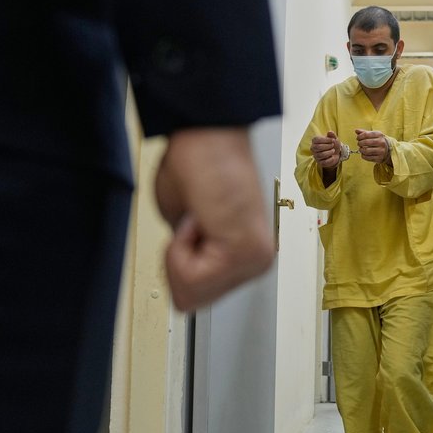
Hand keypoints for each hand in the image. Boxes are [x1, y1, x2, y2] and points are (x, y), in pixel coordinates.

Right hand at [155, 127, 274, 310]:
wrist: (208, 131)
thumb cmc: (198, 164)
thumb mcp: (181, 225)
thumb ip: (185, 257)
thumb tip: (180, 276)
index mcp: (246, 256)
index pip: (196, 296)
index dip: (176, 263)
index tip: (192, 223)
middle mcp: (257, 262)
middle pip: (192, 300)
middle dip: (177, 261)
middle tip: (194, 220)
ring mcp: (255, 261)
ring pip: (189, 292)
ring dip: (179, 253)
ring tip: (198, 216)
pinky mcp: (245, 254)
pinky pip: (191, 277)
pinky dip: (180, 247)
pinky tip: (201, 217)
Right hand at [310, 131, 341, 169]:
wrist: (336, 154)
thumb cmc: (332, 144)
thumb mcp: (333, 138)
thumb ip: (332, 135)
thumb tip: (330, 132)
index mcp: (315, 141)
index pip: (316, 139)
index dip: (326, 139)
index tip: (333, 140)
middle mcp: (313, 148)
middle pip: (318, 147)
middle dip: (327, 146)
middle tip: (333, 145)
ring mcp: (316, 156)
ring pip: (321, 154)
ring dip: (329, 152)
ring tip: (333, 150)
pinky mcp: (319, 163)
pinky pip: (324, 161)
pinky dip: (331, 159)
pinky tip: (333, 156)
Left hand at [355, 129, 389, 163]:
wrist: (387, 150)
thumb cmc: (377, 141)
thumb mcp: (373, 135)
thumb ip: (364, 132)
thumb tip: (356, 130)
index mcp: (379, 135)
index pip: (366, 134)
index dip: (360, 136)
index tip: (358, 138)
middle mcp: (381, 142)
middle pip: (366, 142)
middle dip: (360, 143)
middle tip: (359, 144)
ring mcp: (381, 151)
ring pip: (366, 151)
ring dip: (361, 150)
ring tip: (361, 149)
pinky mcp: (379, 158)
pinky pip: (368, 157)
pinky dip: (363, 156)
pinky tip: (363, 154)